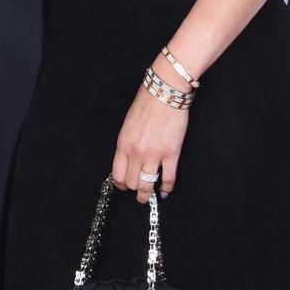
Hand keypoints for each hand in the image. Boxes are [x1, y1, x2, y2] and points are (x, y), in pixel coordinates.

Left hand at [111, 84, 188, 202]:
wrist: (164, 92)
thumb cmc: (146, 104)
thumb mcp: (128, 124)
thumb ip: (127, 143)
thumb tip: (129, 160)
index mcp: (123, 143)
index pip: (117, 174)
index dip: (120, 185)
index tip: (124, 187)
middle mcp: (136, 152)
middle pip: (132, 182)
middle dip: (134, 190)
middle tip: (138, 192)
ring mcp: (154, 154)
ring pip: (147, 185)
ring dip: (147, 194)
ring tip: (148, 197)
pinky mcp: (171, 154)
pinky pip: (168, 179)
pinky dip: (167, 188)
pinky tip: (166, 190)